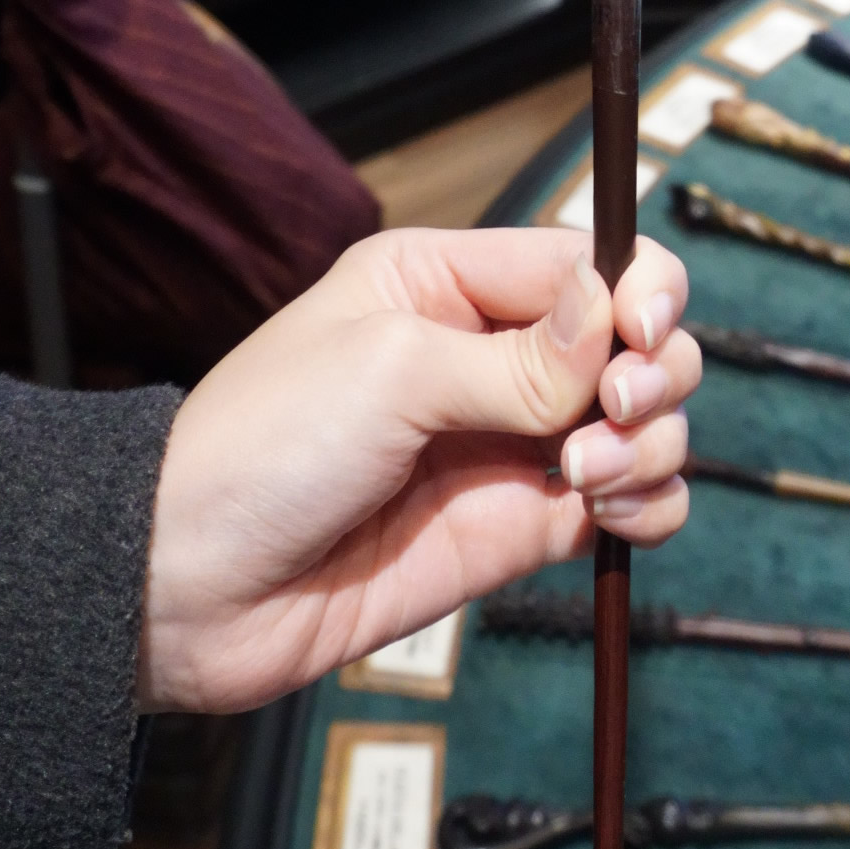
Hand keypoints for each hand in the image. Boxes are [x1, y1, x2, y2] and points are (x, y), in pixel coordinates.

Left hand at [137, 226, 698, 712]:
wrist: (196, 587)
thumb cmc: (267, 447)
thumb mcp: (393, 369)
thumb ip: (522, 354)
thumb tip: (621, 312)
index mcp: (447, 281)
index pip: (586, 261)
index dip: (639, 289)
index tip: (644, 332)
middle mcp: (491, 354)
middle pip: (633, 339)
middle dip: (653, 370)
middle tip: (613, 411)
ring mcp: (511, 442)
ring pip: (645, 422)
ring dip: (653, 442)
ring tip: (589, 474)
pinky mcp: (521, 526)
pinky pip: (629, 502)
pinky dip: (648, 504)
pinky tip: (610, 513)